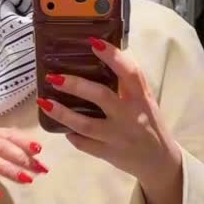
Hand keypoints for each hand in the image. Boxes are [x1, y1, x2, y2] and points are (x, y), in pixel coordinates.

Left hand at [38, 38, 180, 192]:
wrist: (159, 160)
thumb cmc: (150, 123)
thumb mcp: (146, 100)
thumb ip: (129, 84)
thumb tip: (102, 57)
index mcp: (141, 98)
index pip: (130, 72)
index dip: (113, 56)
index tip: (93, 43)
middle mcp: (130, 115)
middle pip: (100, 96)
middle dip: (75, 85)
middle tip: (53, 77)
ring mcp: (117, 136)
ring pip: (85, 124)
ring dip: (62, 113)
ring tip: (44, 102)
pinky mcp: (108, 153)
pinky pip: (84, 144)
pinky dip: (71, 135)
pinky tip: (62, 127)